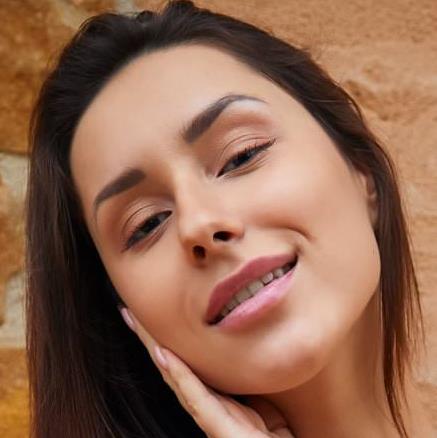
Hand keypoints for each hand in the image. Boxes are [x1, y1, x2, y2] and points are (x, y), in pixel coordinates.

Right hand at [120, 308, 293, 437]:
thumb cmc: (272, 435)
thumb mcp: (261, 399)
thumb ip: (248, 383)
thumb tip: (245, 354)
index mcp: (214, 397)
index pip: (186, 365)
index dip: (167, 342)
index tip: (152, 318)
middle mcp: (205, 405)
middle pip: (172, 366)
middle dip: (150, 340)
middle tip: (130, 313)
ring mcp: (208, 416)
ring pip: (175, 377)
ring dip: (154, 348)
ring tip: (136, 323)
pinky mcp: (217, 426)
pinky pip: (194, 396)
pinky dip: (178, 374)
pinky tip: (164, 354)